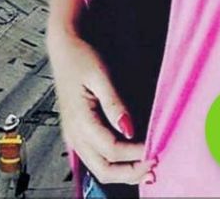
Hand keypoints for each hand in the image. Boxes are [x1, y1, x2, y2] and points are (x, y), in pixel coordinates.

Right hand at [49, 30, 157, 185]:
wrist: (63, 48)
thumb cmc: (81, 57)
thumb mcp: (100, 75)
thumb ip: (114, 104)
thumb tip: (129, 130)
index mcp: (79, 119)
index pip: (112, 150)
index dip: (136, 154)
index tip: (156, 149)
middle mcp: (74, 134)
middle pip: (104, 170)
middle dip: (131, 173)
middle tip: (154, 165)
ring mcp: (74, 136)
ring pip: (100, 169)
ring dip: (124, 173)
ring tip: (146, 167)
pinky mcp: (77, 133)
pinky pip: (95, 159)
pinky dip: (114, 164)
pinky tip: (130, 159)